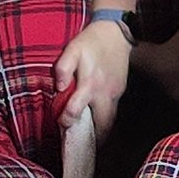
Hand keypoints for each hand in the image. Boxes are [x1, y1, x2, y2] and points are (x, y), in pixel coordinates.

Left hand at [53, 17, 131, 137]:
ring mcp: (115, 93)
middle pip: (102, 126)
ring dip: (101, 131)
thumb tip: (59, 87)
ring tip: (90, 140)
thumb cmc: (91, 41)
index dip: (67, 121)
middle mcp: (105, 93)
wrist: (115, 32)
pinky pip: (113, 110)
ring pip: (110, 121)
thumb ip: (63, 68)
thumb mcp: (72, 49)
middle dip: (93, 139)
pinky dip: (105, 119)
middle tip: (81, 145)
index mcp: (90, 84)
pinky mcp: (120, 91)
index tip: (61, 124)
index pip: (76, 112)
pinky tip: (96, 119)